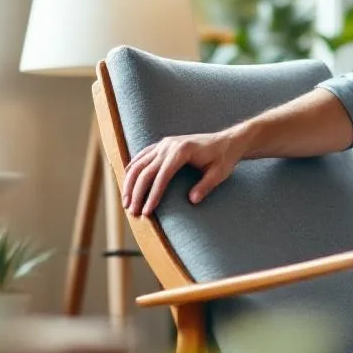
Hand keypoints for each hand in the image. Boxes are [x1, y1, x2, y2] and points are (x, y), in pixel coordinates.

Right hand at [122, 130, 241, 216]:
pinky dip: (132, 170)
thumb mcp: (220, 173)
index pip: (162, 176)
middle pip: (145, 171)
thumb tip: (193, 200)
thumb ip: (206, 186)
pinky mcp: (162, 145)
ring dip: (129, 184)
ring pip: (138, 164)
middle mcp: (169, 145)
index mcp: (182, 151)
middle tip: (132, 212)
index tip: (147, 212)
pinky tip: (127, 184)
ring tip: (126, 203)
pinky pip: (141, 157)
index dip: (153, 195)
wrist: (227, 141)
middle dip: (136, 193)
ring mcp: (163, 144)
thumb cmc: (224, 158)